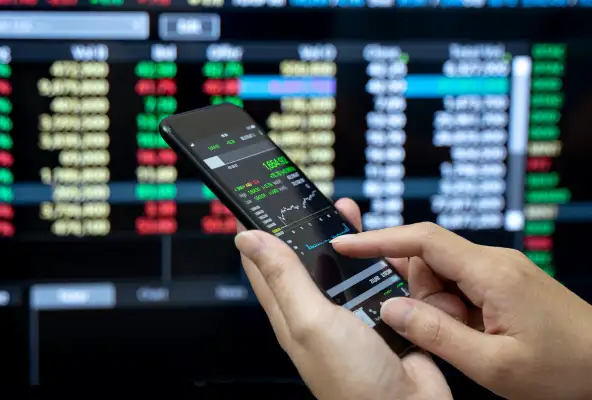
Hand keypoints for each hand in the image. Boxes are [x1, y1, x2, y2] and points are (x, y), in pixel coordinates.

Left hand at [235, 198, 451, 399]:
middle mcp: (318, 311)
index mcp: (290, 312)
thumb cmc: (352, 381)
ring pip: (345, 264)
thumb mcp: (310, 320)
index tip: (256, 201)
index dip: (257, 231)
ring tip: (349, 212)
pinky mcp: (381, 314)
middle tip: (310, 199)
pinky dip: (382, 260)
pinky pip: (378, 278)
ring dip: (349, 238)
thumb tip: (248, 238)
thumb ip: (283, 277)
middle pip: (307, 257)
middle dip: (308, 226)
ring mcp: (350, 312)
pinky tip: (386, 249)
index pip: (262, 264)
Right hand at [332, 220, 591, 399]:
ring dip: (441, 309)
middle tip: (446, 333)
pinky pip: (461, 287)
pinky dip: (453, 310)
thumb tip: (390, 308)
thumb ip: (436, 334)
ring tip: (472, 341)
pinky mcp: (502, 284)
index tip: (345, 243)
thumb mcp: (493, 364)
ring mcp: (499, 271)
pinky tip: (471, 335)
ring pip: (443, 277)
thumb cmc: (566, 368)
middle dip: (421, 297)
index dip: (379, 239)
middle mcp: (494, 262)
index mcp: (491, 273)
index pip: (423, 239)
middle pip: (429, 261)